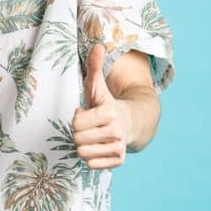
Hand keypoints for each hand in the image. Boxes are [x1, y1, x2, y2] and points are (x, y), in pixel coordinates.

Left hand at [73, 44, 132, 169]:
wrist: (135, 122)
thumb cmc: (109, 104)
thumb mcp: (99, 86)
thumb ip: (95, 66)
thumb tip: (97, 45)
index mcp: (109, 112)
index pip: (76, 123)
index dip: (77, 118)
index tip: (85, 113)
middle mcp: (115, 131)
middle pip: (77, 140)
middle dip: (79, 133)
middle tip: (88, 126)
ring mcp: (118, 147)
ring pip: (83, 154)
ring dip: (84, 146)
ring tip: (92, 136)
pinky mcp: (119, 160)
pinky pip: (92, 165)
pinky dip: (92, 158)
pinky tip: (98, 147)